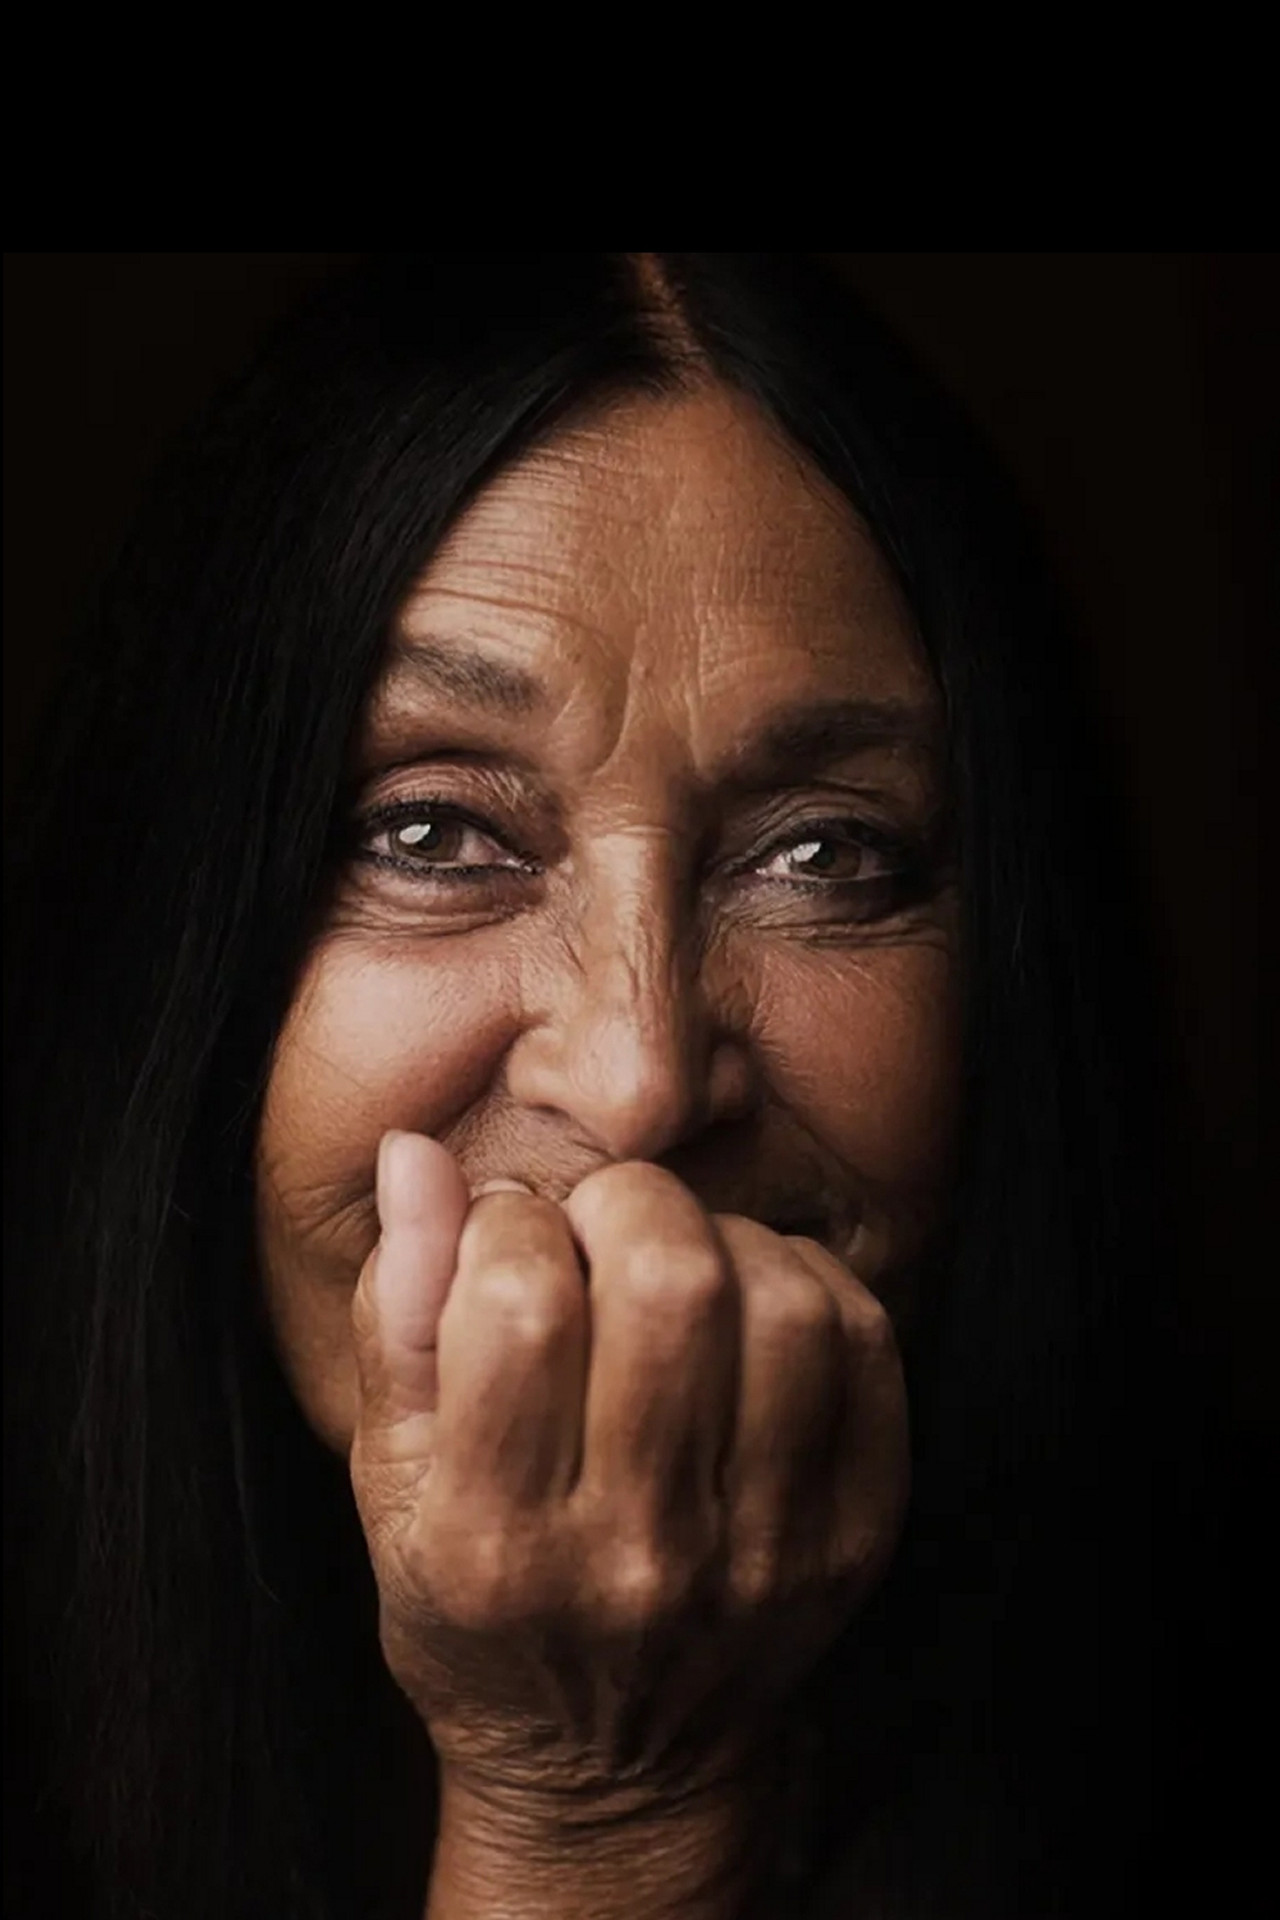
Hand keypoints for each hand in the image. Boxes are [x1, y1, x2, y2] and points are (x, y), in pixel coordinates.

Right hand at [349, 1132, 908, 1819]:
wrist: (617, 1770)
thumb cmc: (478, 1605)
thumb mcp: (388, 1480)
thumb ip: (396, 1310)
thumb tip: (417, 1155)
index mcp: (494, 1539)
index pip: (522, 1299)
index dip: (512, 1222)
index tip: (510, 1236)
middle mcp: (638, 1552)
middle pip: (672, 1282)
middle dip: (627, 1205)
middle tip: (600, 1232)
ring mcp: (763, 1550)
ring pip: (782, 1301)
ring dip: (723, 1241)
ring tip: (677, 1270)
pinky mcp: (855, 1535)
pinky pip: (865, 1342)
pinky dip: (806, 1281)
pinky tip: (749, 1308)